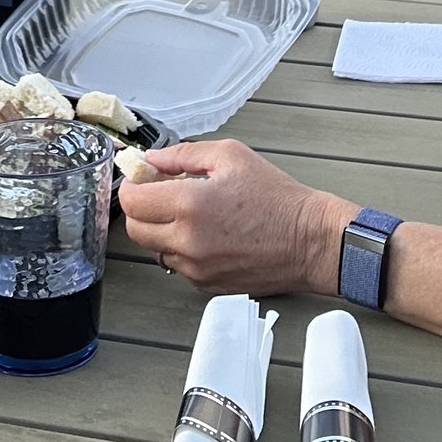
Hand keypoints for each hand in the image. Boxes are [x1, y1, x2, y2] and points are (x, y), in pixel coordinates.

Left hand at [117, 139, 354, 296]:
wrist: (310, 241)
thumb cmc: (277, 197)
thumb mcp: (231, 156)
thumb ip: (183, 155)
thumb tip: (152, 161)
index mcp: (190, 204)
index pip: (132, 201)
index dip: (131, 186)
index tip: (142, 179)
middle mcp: (187, 241)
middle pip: (135, 229)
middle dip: (141, 209)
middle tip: (161, 194)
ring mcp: (196, 268)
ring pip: (155, 249)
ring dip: (162, 230)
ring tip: (190, 214)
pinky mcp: (206, 286)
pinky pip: (178, 265)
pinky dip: (182, 249)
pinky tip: (207, 234)